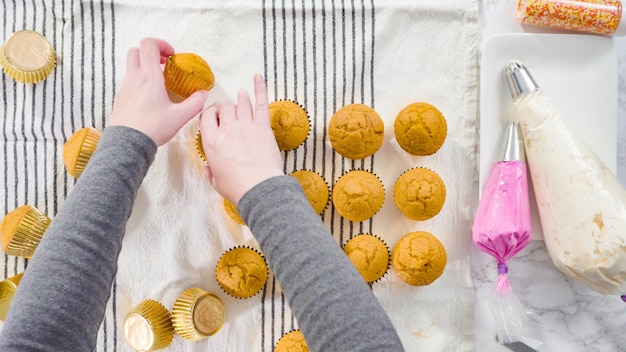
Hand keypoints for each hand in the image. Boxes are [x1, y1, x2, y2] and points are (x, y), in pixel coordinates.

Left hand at [109, 38, 206, 145]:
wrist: (128, 144)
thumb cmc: (152, 128)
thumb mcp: (180, 117)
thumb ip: (195, 103)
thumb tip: (203, 95)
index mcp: (149, 77)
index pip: (148, 45)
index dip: (161, 44)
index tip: (171, 55)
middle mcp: (134, 78)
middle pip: (136, 51)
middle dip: (151, 53)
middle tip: (164, 64)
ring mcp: (124, 88)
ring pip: (131, 66)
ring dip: (144, 67)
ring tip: (158, 82)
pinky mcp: (120, 98)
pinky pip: (128, 81)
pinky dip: (139, 81)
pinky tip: (149, 97)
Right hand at [199, 74, 283, 204]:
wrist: (259, 189)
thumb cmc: (237, 188)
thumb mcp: (216, 181)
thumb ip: (210, 171)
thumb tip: (208, 168)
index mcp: (211, 142)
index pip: (207, 116)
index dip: (210, 114)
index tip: (214, 115)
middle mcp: (226, 130)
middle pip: (225, 108)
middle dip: (226, 108)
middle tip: (229, 111)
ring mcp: (246, 127)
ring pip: (241, 104)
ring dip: (240, 98)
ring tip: (241, 94)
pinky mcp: (263, 128)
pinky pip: (261, 104)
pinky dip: (260, 89)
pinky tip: (258, 77)